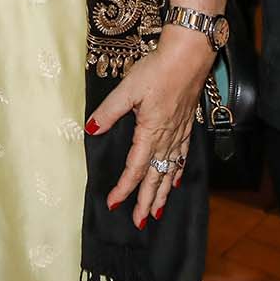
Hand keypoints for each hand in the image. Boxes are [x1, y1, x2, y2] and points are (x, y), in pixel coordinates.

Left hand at [86, 33, 212, 227]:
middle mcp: (166, 138)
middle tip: (140, 223)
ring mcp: (178, 134)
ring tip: (157, 212)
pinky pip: (182, 157)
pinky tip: (175, 180)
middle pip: (154, 178)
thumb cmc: (158, 70)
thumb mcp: (127, 89)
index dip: (123, 188)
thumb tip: (91, 129)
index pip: (134, 168)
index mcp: (149, 132)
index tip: (113, 203)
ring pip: (169, 171)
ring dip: (162, 193)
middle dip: (146, 202)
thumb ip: (109, 111)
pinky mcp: (186, 126)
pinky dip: (176, 172)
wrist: (188, 57)